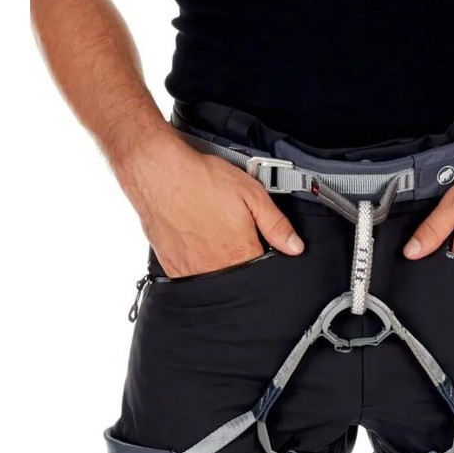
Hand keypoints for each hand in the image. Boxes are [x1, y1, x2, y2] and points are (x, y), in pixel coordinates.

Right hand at [115, 132, 303, 276]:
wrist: (158, 172)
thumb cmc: (201, 179)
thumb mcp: (252, 194)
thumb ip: (276, 225)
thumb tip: (295, 247)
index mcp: (239, 253)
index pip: (262, 272)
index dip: (264, 258)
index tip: (260, 245)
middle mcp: (214, 267)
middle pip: (238, 277)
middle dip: (241, 260)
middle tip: (232, 234)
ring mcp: (190, 270)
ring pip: (214, 279)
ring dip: (219, 263)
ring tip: (214, 235)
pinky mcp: (171, 267)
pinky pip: (191, 277)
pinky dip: (197, 265)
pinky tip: (197, 242)